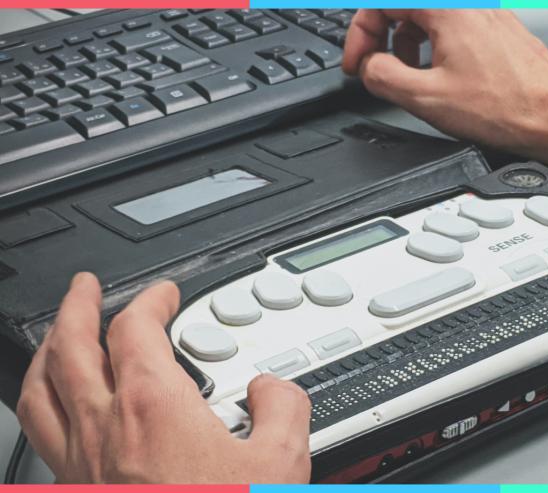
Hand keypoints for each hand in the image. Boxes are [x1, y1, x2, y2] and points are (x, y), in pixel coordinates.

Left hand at [17, 273, 311, 482]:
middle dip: (79, 307)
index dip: (151, 300)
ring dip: (50, 349)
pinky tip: (58, 408)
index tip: (165, 295)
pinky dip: (44, 403)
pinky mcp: (72, 492)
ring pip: (41, 389)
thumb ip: (284, 406)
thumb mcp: (281, 463)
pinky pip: (41, 434)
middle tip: (87, 286)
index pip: (136, 329)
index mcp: (154, 408)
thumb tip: (272, 387)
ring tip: (61, 334)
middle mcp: (105, 429)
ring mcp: (78, 464)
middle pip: (71, 346)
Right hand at [342, 10, 547, 154]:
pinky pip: (454, 27)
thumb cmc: (506, 107)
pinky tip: (441, 78)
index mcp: (447, 8)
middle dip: (383, 39)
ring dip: (408, 45)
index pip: (382, 3)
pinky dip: (435, 48)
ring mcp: (486, 14)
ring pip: (429, 16)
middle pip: (406, 8)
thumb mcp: (425, 98)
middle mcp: (469, 4)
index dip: (360, 34)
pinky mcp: (498, 31)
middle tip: (376, 70)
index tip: (358, 63)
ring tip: (411, 78)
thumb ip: (382, 76)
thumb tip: (368, 67)